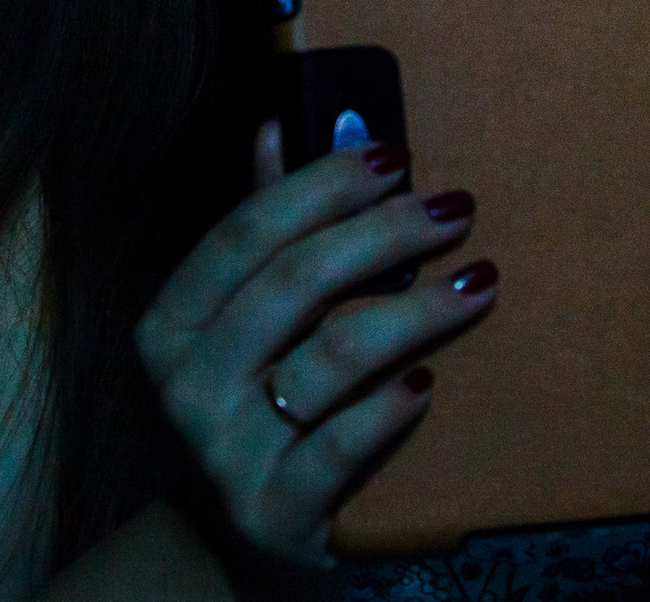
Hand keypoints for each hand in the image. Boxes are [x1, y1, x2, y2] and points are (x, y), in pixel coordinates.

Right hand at [135, 124, 494, 566]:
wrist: (262, 526)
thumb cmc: (269, 392)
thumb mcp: (256, 309)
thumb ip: (266, 224)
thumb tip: (275, 123)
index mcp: (174, 319)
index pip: (245, 233)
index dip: (321, 185)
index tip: (396, 155)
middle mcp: (188, 383)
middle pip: (293, 283)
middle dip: (383, 235)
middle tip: (457, 209)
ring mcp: (227, 452)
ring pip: (327, 359)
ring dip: (411, 312)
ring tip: (476, 284)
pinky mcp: (275, 512)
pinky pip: (337, 449)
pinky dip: (386, 410)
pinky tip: (428, 380)